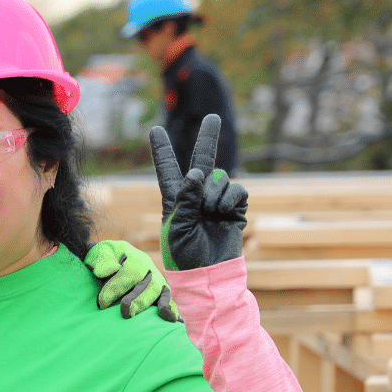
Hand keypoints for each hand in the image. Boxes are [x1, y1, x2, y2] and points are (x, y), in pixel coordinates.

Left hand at [84, 240, 178, 321]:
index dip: (117, 287)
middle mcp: (150, 268)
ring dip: (152, 305)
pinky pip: (168, 300)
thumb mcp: (99, 254)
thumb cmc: (104, 259)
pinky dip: (171, 309)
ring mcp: (157, 280)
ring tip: (145, 316)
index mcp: (136, 257)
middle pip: (149, 284)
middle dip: (137, 299)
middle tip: (125, 313)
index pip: (131, 272)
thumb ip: (103, 260)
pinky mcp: (161, 292)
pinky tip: (172, 320)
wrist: (111, 261)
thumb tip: (110, 271)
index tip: (102, 303)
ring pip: (159, 292)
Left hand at [149, 114, 247, 270]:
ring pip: (219, 178)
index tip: (155, 130)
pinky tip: (223, 211)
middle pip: (202, 161)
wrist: (207, 275)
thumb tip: (197, 172)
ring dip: (214, 192)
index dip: (162, 150)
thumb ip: (185, 198)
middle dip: (208, 138)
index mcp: (174, 200)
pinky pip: (236, 190)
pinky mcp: (235, 209)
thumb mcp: (176, 225)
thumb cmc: (184, 255)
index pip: (168, 170)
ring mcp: (217, 201)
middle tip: (214, 116)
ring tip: (210, 212)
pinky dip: (230, 197)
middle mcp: (196, 196)